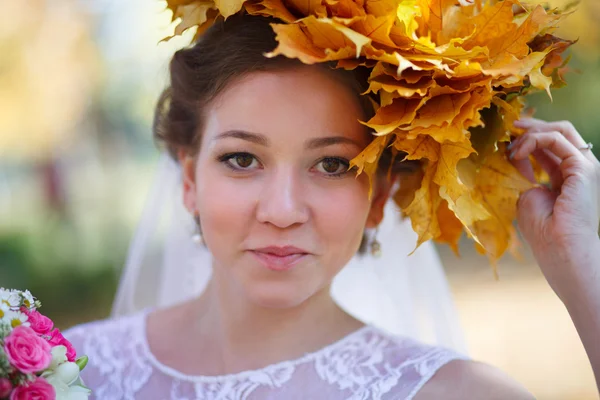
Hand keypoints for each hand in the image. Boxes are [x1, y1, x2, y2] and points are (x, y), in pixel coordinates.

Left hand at [508, 118, 599, 302]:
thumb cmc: (543, 231)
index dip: (529, 137)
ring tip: (511, 146)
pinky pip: (556, 139)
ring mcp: (585, 167)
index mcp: (568, 176)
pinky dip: (533, 140)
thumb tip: (513, 153)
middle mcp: (580, 168)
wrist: (560, 249)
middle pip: (560, 132)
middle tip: (509, 126)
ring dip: (530, 133)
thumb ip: (523, 172)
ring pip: (560, 130)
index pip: (552, 145)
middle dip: (532, 126)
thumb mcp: (527, 193)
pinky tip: (518, 152)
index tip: (507, 138)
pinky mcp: (583, 167)